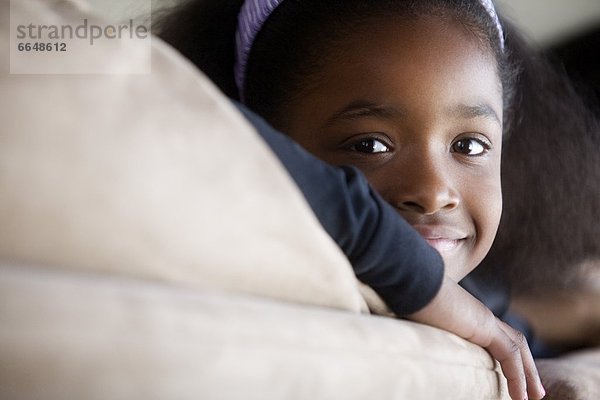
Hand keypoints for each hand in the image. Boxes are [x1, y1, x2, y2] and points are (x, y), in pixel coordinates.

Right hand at [408, 275, 545, 399]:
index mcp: (465, 312)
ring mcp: (482, 318)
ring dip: (528, 374)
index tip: (509, 374)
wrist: (409, 277)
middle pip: (513, 340)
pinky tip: (519, 397)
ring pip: (517, 348)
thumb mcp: (418, 317)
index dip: (506, 354)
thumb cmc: (405, 294)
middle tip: (534, 391)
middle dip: (526, 366)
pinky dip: (518, 377)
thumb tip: (409, 340)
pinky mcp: (484, 325)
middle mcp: (478, 313)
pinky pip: (509, 355)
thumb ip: (425, 328)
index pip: (495, 334)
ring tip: (533, 397)